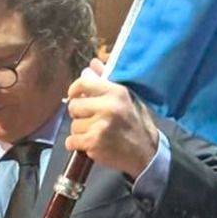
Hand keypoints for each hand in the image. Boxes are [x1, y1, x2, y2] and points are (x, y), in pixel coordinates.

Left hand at [65, 58, 161, 178]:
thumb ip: (106, 80)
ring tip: (96, 133)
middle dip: (79, 114)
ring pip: (73, 125)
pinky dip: (76, 145)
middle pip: (73, 106)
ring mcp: (100, 125)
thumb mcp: (127, 98)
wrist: (145, 153)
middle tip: (91, 119)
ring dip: (80, 131)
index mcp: (116, 92)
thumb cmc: (135, 123)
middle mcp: (108, 107)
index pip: (83, 83)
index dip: (74, 90)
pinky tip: (89, 144)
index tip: (75, 96)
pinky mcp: (93, 143)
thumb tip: (91, 65)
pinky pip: (71, 141)